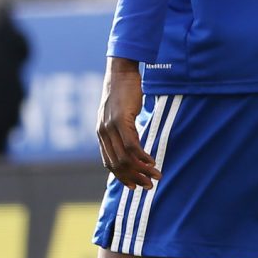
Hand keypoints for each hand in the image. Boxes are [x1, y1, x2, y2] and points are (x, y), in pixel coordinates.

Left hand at [97, 59, 158, 188]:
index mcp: (101, 133)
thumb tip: (132, 143)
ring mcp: (110, 127)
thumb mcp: (119, 114)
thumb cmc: (123, 92)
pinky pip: (132, 146)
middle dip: (134, 178)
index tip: (134, 186)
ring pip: (125, 158)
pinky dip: (143, 157)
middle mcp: (103, 133)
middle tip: (149, 186)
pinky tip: (153, 162)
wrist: (121, 72)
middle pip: (117, 164)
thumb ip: (121, 129)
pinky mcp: (121, 121)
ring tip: (156, 176)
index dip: (122, 177)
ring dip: (142, 170)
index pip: (109, 163)